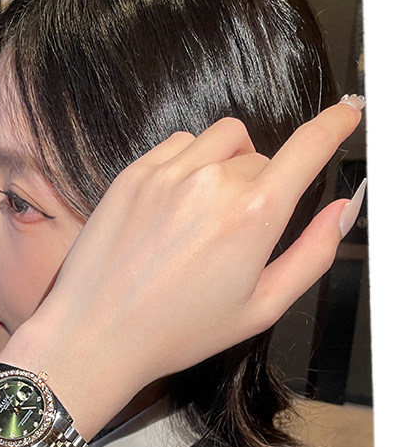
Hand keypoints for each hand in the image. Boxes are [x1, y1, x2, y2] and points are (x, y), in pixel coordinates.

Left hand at [12, 98, 364, 429]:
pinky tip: (178, 206)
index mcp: (252, 215)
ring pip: (224, 139)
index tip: (348, 111)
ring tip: (209, 214)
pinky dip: (191, 162)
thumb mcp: (261, 308)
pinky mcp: (134, 172)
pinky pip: (180, 143)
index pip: (309, 147)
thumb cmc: (177, 331)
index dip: (336, 124)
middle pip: (263, 158)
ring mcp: (169, 172)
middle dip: (262, 187)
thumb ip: (312, 253)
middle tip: (236, 237)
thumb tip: (344, 209)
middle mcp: (212, 182)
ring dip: (230, 163)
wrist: (97, 335)